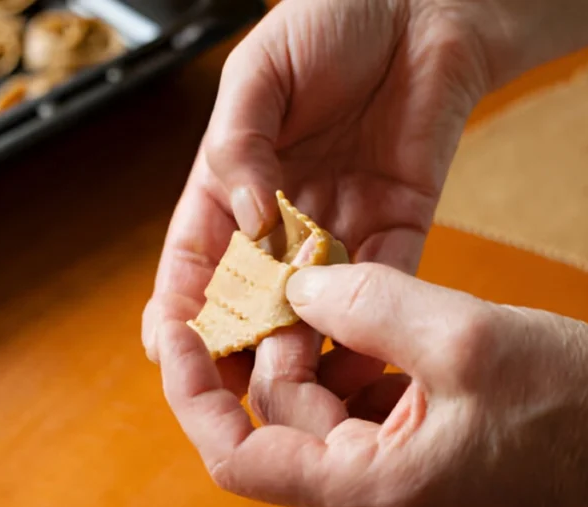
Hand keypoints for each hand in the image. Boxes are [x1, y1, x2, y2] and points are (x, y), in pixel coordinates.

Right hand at [143, 0, 491, 423]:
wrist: (420, 4)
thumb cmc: (328, 20)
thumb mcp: (259, 73)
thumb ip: (240, 143)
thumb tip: (247, 217)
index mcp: (234, 181)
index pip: (197, 257)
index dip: (178, 305)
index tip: (167, 347)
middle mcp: (283, 215)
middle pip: (250, 296)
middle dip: (237, 344)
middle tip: (229, 387)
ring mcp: (340, 224)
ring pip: (314, 303)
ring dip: (301, 344)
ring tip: (291, 379)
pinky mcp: (399, 223)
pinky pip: (384, 282)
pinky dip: (370, 320)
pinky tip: (355, 354)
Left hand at [157, 262, 587, 506]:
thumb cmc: (576, 403)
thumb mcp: (461, 337)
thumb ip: (367, 303)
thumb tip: (299, 281)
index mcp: (366, 490)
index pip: (237, 456)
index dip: (195, 394)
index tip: (183, 332)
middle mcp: (368, 494)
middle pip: (276, 417)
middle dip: (274, 344)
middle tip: (286, 273)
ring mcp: (391, 474)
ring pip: (315, 403)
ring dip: (316, 344)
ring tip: (332, 282)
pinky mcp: (414, 450)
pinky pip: (356, 400)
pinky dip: (352, 354)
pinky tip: (370, 310)